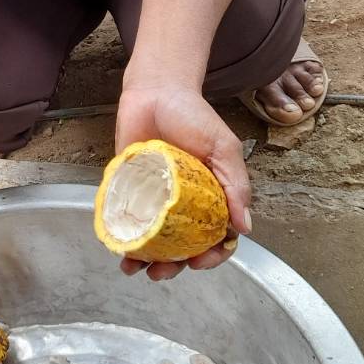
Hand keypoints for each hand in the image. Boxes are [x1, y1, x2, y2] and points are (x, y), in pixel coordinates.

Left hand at [114, 83, 250, 282]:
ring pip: (153, 239)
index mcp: (212, 197)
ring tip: (134, 268)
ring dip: (145, 260)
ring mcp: (155, 198)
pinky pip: (126, 218)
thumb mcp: (223, 148)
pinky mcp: (128, 188)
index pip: (217, 237)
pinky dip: (123, 237)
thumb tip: (245, 228)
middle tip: (162, 272)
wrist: (155, 90)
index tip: (201, 261)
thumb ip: (236, 185)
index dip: (212, 255)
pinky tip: (118, 248)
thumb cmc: (193, 116)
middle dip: (174, 266)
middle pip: (182, 246)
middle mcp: (184, 202)